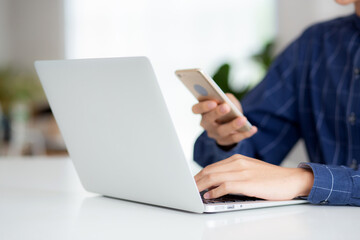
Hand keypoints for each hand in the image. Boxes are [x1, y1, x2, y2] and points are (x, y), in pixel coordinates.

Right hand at [192, 93, 256, 145]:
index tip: (213, 102)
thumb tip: (228, 101)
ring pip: (221, 131)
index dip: (203, 106)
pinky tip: (253, 129)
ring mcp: (214, 134)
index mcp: (203, 111)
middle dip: (216, 113)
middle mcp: (206, 123)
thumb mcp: (227, 99)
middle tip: (226, 107)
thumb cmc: (228, 107)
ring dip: (232, 125)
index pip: (196, 109)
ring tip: (243, 119)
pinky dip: (245, 133)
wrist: (232, 121)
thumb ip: (226, 98)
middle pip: (207, 120)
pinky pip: (234, 139)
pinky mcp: (224, 141)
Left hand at [195, 154, 313, 199]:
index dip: (199, 175)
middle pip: (209, 171)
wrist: (292, 180)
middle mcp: (238, 162)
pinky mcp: (248, 182)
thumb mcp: (250, 170)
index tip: (192, 183)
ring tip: (194, 193)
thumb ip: (234, 173)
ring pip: (214, 177)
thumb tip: (216, 185)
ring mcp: (243, 172)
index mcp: (237, 158)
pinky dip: (215, 191)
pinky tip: (210, 196)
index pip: (212, 166)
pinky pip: (225, 186)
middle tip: (187, 189)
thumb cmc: (271, 178)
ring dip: (201, 186)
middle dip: (196, 181)